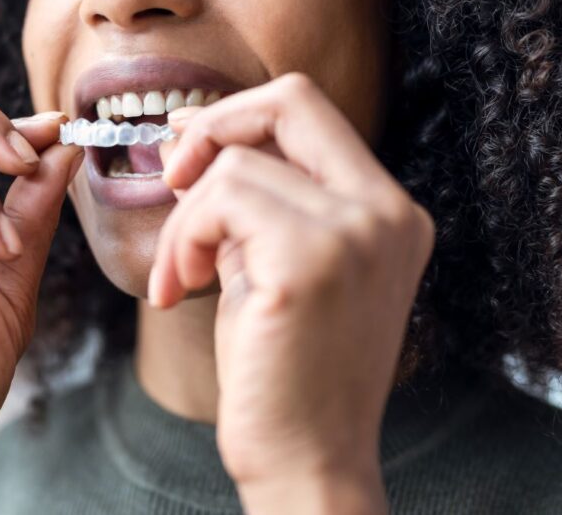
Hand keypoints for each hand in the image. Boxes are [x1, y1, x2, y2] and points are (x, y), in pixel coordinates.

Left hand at [151, 73, 434, 511]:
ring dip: (184, 219)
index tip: (189, 151)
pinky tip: (180, 288)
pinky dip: (184, 239)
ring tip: (180, 276)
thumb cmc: (283, 370)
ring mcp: (359, 233)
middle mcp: (388, 212)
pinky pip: (219, 202)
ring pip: (234, 165)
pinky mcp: (312, 261)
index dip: (240, 115)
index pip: (311, 110)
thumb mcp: (275, 264)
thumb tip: (189, 135)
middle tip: (172, 176)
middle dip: (213, 125)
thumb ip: (252, 199)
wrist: (307, 461)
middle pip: (291, 99)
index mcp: (388, 210)